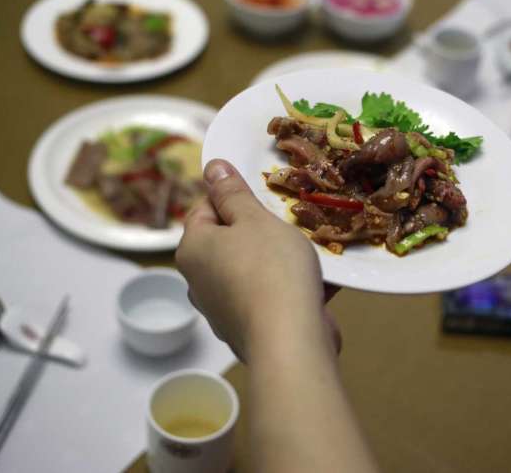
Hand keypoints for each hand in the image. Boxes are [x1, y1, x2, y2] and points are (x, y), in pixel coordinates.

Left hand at [176, 159, 340, 361]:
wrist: (291, 341)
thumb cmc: (271, 269)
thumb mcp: (254, 219)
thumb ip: (232, 193)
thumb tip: (211, 168)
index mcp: (193, 249)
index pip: (205, 208)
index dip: (233, 198)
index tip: (263, 198)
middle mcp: (199, 281)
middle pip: (229, 241)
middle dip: (260, 231)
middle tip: (289, 224)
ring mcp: (223, 310)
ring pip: (252, 270)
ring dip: (279, 260)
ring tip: (309, 253)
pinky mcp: (249, 330)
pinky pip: (268, 297)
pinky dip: (288, 289)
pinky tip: (317, 283)